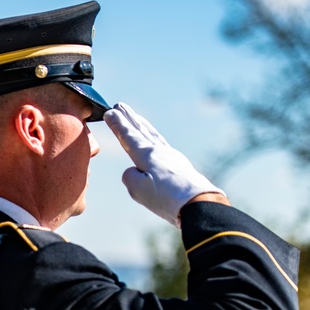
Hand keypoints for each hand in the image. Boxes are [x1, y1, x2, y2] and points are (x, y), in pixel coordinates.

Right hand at [104, 103, 223, 226]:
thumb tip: (134, 172)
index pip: (128, 136)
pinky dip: (155, 139)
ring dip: (143, 125)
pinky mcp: (181, 167)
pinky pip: (163, 147)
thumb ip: (129, 177)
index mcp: (147, 155)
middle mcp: (160, 152)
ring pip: (154, 136)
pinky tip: (157, 143)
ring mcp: (172, 157)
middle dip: (129, 118)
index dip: (118, 124)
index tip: (109, 112)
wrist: (199, 204)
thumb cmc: (166, 198)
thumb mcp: (138, 190)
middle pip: (141, 131)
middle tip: (120, 106)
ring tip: (137, 118)